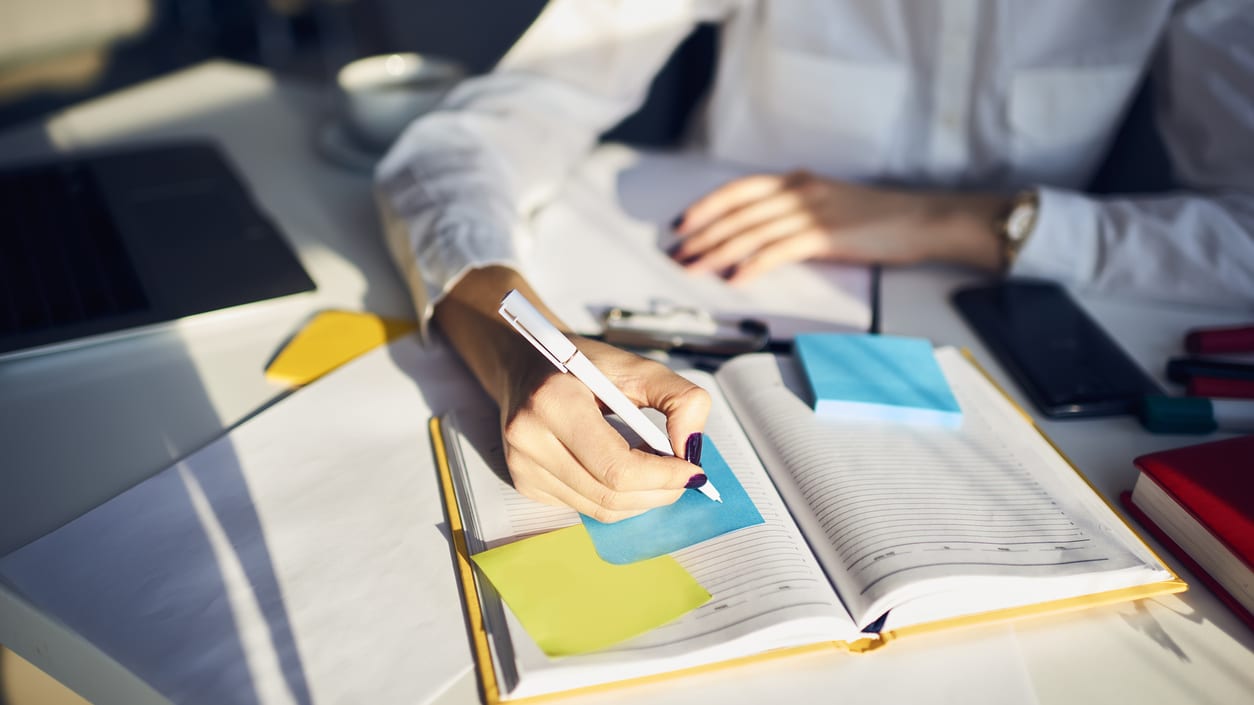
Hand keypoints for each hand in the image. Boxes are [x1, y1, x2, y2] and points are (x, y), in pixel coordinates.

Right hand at [435, 267, 710, 521]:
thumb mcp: (636, 366)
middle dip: (659, 492)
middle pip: (611, 495)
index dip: (663, 477)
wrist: (524, 364)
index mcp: (554, 402)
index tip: (694, 471)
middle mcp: (530, 439)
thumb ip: (679, 399)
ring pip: (600, 509)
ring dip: (641, 499)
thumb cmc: (581, 363)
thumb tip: (692, 448)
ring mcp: (523, 467)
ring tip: (658, 472)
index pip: (617, 467)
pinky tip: (624, 471)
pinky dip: (616, 497)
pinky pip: (584, 506)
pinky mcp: (525, 483)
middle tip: (684, 477)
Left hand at [669, 171, 1007, 280]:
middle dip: (700, 234)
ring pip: (751, 230)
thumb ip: (796, 212)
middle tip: (676, 253)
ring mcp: (812, 211)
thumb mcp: (829, 204)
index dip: (704, 206)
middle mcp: (798, 191)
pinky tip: (736, 278)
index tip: (680, 224)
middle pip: (736, 212)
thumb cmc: (879, 218)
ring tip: (694, 267)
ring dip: (716, 251)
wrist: (922, 218)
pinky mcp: (826, 235)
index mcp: (796, 182)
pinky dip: (753, 264)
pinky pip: (779, 249)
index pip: (737, 191)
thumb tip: (762, 232)